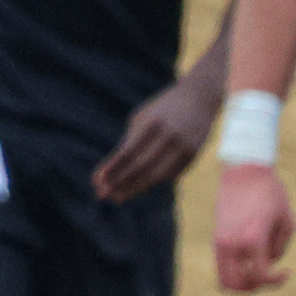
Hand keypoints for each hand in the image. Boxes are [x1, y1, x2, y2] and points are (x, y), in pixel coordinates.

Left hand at [92, 80, 220, 201]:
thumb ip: (131, 141)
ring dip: (134, 188)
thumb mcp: (143, 118)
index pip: (127, 152)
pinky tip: (137, 188)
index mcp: (151, 124)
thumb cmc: (162, 109)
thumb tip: (115, 170)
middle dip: (120, 182)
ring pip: (156, 176)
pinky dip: (152, 183)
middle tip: (103, 195)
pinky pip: (170, 175)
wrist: (199, 98)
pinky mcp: (193, 156)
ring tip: (117, 197)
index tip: (97, 181)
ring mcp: (183, 147)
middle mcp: (168, 137)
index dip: (112, 169)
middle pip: (141, 167)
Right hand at [213, 162, 295, 291]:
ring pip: (223, 278)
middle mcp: (232, 242)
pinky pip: (222, 264)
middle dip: (254, 288)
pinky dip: (235, 269)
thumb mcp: (287, 220)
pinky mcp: (217, 234)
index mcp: (252, 239)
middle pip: (234, 285)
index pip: (260, 276)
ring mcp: (220, 239)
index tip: (288, 272)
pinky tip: (251, 257)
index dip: (277, 281)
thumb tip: (269, 262)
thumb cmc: (270, 192)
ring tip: (257, 271)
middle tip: (268, 277)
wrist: (243, 170)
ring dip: (241, 282)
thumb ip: (280, 247)